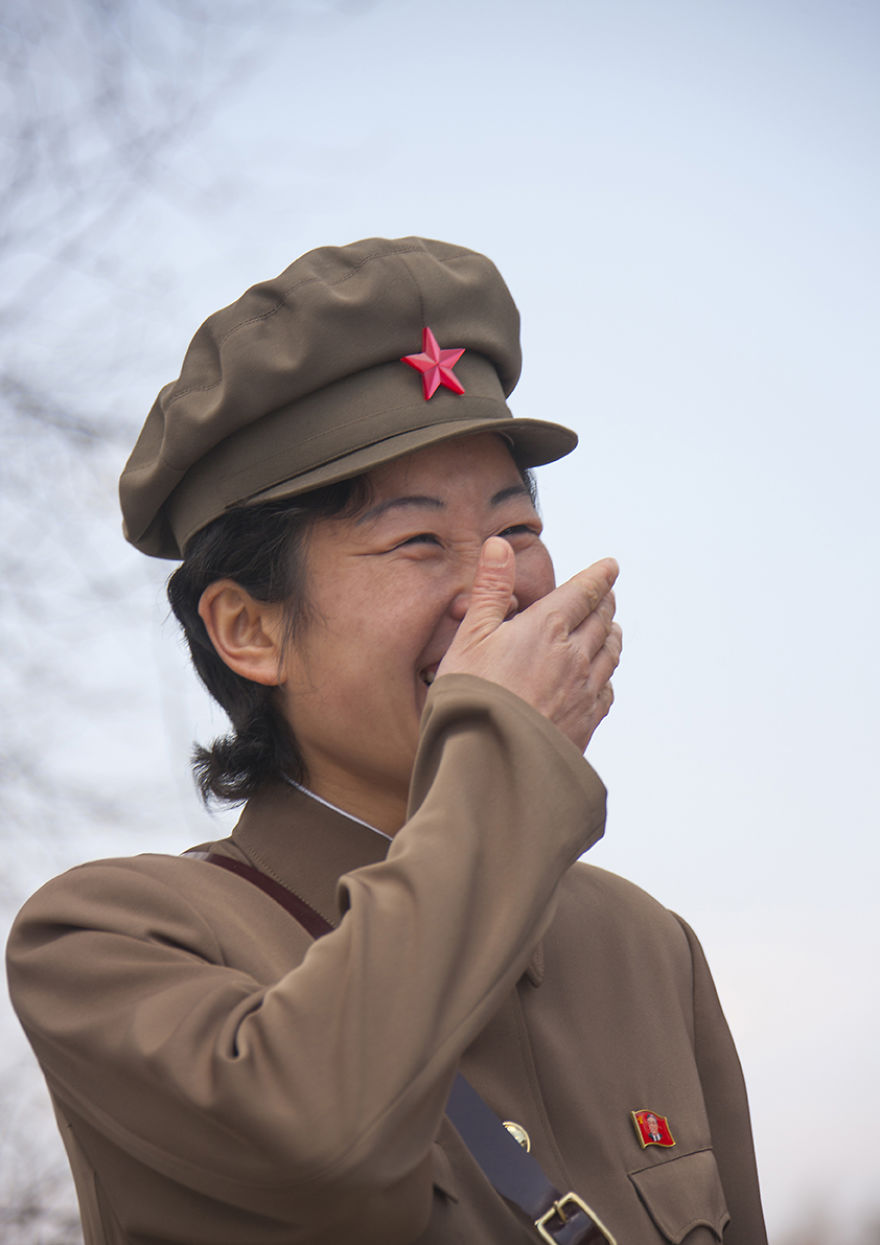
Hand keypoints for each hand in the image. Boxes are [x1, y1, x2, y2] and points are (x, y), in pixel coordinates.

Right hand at [437, 538, 621, 752]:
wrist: (492, 760)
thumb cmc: (472, 695)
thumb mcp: (470, 636)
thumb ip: (490, 590)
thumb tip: (500, 545)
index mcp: (547, 627)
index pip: (583, 592)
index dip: (598, 577)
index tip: (610, 567)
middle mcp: (575, 655)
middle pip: (601, 620)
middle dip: (605, 602)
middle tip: (607, 594)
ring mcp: (584, 690)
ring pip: (609, 653)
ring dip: (611, 635)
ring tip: (611, 629)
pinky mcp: (586, 722)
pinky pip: (606, 689)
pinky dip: (607, 674)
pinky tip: (602, 678)